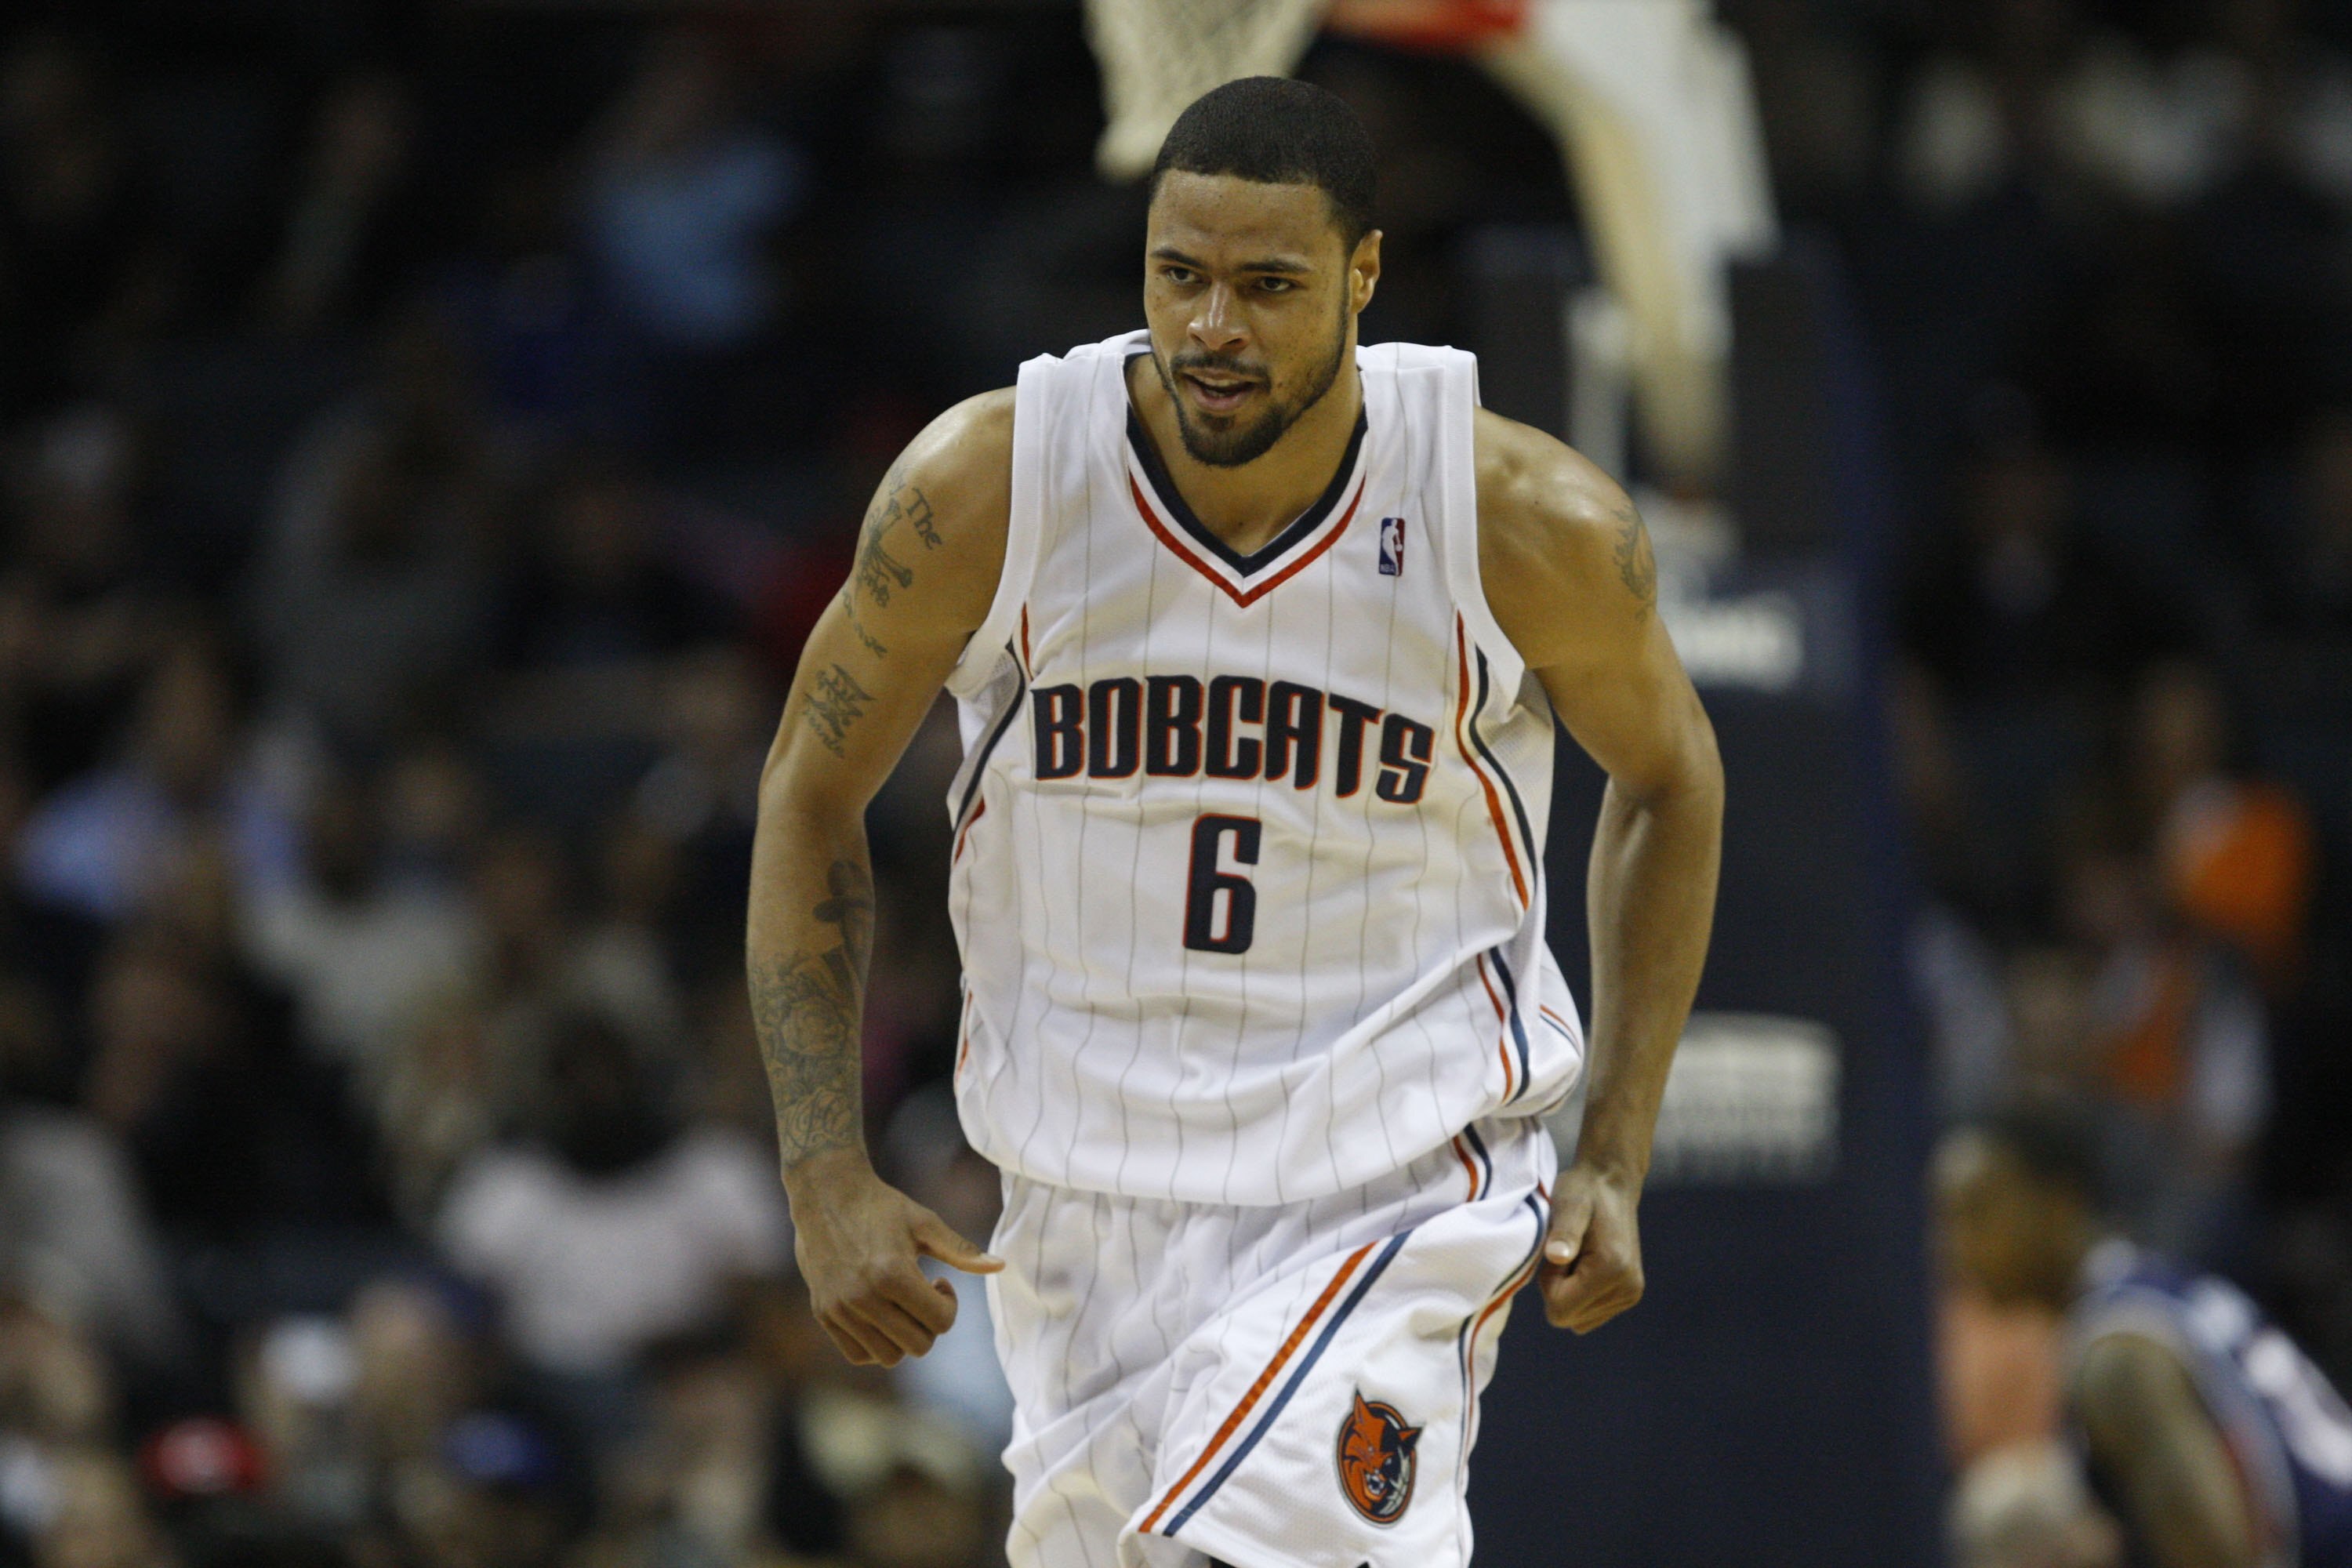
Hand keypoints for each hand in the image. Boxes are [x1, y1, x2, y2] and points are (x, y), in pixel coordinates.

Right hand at [784, 1148, 1002, 1366]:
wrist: (825, 1194)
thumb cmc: (881, 1206)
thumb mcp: (925, 1222)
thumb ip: (961, 1251)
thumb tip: (1000, 1266)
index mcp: (892, 1274)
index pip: (940, 1322)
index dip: (950, 1305)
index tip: (940, 1281)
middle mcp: (862, 1297)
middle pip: (918, 1346)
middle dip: (930, 1324)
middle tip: (922, 1294)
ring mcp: (840, 1309)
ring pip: (888, 1357)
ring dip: (904, 1337)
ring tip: (900, 1305)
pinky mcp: (823, 1313)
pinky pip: (858, 1355)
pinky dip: (876, 1345)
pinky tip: (881, 1315)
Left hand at [1538, 1160, 1644, 1332]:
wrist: (1611, 1184)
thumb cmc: (1583, 1191)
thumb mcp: (1568, 1204)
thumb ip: (1563, 1231)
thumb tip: (1556, 1256)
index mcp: (1612, 1270)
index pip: (1560, 1311)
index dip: (1548, 1282)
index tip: (1557, 1251)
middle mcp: (1627, 1289)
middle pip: (1569, 1318)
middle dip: (1558, 1289)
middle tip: (1567, 1252)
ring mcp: (1630, 1295)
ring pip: (1578, 1320)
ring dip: (1568, 1292)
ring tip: (1577, 1256)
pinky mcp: (1629, 1296)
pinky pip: (1589, 1315)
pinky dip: (1580, 1295)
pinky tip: (1585, 1265)